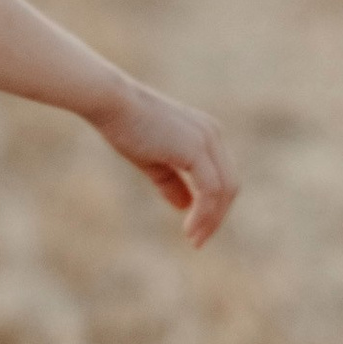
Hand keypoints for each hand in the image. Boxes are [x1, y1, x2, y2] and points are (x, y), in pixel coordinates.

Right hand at [101, 80, 237, 247]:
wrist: (112, 102)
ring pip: (225, 191)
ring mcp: (207, 141)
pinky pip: (210, 190)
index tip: (195, 228)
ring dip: (212, 220)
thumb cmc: (125, 126)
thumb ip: (171, 181)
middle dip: (217, 216)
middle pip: (230, 185)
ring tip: (195, 240)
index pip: (222, 176)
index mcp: (205, 133)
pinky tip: (190, 229)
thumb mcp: (152, 160)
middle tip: (198, 240)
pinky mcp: (196, 150)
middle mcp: (213, 135)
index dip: (213, 205)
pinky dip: (204, 214)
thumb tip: (185, 206)